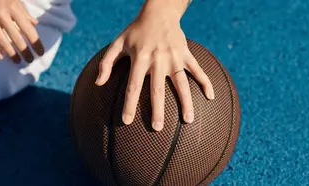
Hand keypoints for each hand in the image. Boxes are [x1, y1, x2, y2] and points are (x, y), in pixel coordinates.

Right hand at [0, 0, 43, 62]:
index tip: (40, 52)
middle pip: (16, 38)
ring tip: (17, 61)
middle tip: (30, 60)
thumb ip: (23, 10)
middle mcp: (1, 14)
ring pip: (1, 41)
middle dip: (24, 51)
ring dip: (11, 53)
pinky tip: (0, 56)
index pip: (28, 29)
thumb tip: (34, 24)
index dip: (35, 43)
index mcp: (12, 6)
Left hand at [95, 5, 214, 130]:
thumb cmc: (135, 31)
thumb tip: (97, 84)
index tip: (127, 121)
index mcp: (140, 58)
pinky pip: (197, 70)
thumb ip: (106, 63)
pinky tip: (210, 97)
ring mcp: (174, 57)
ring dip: (186, 101)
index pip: (133, 85)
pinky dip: (205, 82)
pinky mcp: (186, 54)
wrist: (159, 13)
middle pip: (157, 89)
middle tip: (157, 129)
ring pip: (181, 82)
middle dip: (158, 110)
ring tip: (189, 120)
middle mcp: (157, 59)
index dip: (129, 104)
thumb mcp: (117, 43)